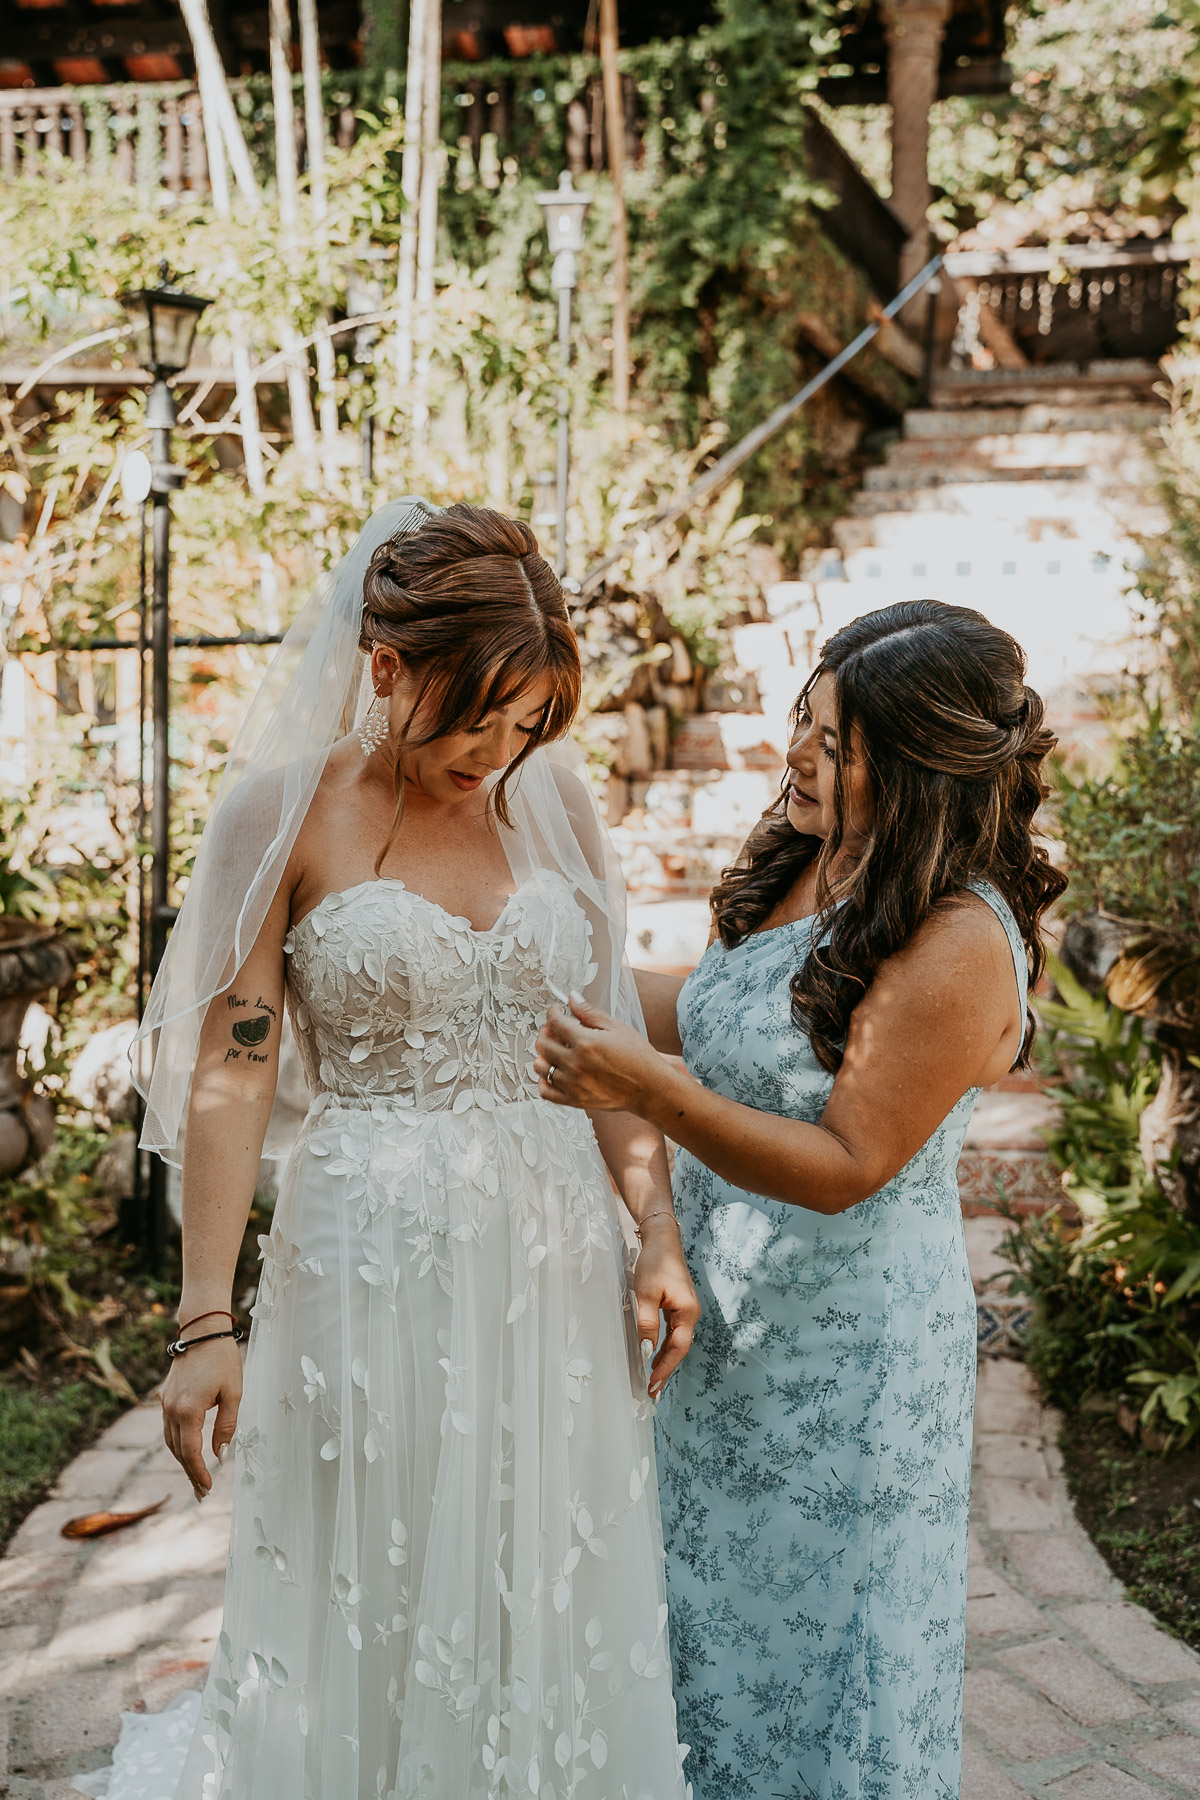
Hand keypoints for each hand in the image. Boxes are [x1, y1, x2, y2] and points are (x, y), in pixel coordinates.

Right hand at [161, 1338, 242, 1499]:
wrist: (202, 1330)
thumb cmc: (222, 1359)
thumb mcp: (233, 1393)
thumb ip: (226, 1426)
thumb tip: (219, 1454)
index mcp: (188, 1411)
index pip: (190, 1453)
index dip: (198, 1473)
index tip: (207, 1489)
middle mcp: (171, 1410)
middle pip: (177, 1451)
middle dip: (189, 1473)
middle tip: (201, 1492)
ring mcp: (165, 1404)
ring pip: (170, 1441)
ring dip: (182, 1460)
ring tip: (195, 1477)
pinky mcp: (165, 1397)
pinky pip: (168, 1428)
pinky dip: (177, 1444)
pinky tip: (187, 1451)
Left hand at [535, 993, 667, 1113]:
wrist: (650, 1089)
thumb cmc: (638, 1058)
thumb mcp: (617, 1027)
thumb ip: (590, 1013)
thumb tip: (571, 998)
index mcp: (585, 1042)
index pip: (554, 1022)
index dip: (553, 1012)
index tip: (557, 1011)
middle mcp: (575, 1064)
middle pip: (542, 1043)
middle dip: (547, 1031)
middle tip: (557, 1029)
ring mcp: (572, 1084)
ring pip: (540, 1066)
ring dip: (545, 1055)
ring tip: (557, 1050)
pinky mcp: (574, 1100)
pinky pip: (545, 1091)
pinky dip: (544, 1080)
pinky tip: (555, 1071)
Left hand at [633, 1218, 699, 1396]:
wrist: (662, 1238)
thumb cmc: (655, 1263)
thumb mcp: (646, 1294)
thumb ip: (647, 1324)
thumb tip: (646, 1352)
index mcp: (688, 1312)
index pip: (678, 1349)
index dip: (665, 1369)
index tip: (652, 1385)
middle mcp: (690, 1313)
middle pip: (679, 1349)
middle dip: (665, 1370)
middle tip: (651, 1391)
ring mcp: (685, 1310)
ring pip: (676, 1342)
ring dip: (664, 1360)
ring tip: (652, 1379)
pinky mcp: (678, 1306)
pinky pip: (673, 1332)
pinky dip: (664, 1346)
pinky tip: (654, 1355)